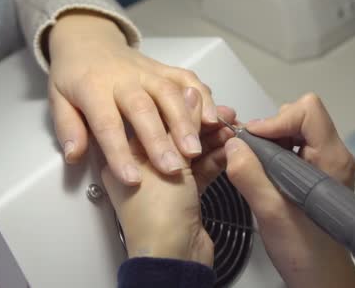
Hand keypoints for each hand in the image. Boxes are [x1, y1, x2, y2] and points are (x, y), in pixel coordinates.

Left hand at [48, 11, 217, 184]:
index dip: (119, 153)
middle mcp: (123, 78)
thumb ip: (68, 128)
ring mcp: (146, 71)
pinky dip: (202, 95)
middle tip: (173, 168)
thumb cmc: (74, 76)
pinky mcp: (163, 67)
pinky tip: (212, 117)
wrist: (87, 39)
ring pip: (169, 93)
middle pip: (143, 108)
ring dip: (184, 122)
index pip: (107, 124)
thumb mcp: (58, 99)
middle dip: (159, 140)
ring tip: (195, 150)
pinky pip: (186, 78)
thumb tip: (75, 156)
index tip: (132, 180)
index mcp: (93, 88)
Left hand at [101, 87, 235, 265]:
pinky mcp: (183, 196)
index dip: (178, 107)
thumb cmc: (154, 217)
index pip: (151, 121)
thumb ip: (179, 126)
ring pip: (189, 152)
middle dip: (199, 124)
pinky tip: (230, 148)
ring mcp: (163, 184)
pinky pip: (200, 171)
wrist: (171, 258)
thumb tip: (189, 97)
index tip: (200, 100)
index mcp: (124, 157)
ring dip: (211, 140)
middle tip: (220, 113)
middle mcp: (141, 169)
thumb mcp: (167, 160)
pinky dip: (216, 159)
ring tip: (230, 127)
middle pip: (172, 136)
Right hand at [225, 94, 354, 287]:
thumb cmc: (306, 251)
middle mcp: (333, 155)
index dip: (276, 120)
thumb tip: (233, 144)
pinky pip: (291, 147)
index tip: (253, 141)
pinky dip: (271, 153)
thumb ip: (249, 175)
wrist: (321, 276)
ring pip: (293, 130)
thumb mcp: (271, 213)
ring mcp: (325, 163)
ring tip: (254, 166)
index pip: (308, 111)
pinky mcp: (315, 173)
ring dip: (269, 143)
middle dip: (270, 131)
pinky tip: (261, 172)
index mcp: (332, 159)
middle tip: (250, 155)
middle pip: (299, 117)